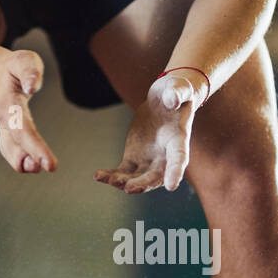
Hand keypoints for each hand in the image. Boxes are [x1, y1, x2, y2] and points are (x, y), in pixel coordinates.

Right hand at [0, 49, 55, 172]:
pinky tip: (36, 163)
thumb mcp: (23, 60)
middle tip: (50, 167)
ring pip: (11, 152)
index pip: (23, 128)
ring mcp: (5, 129)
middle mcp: (5, 120)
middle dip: (33, 157)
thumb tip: (33, 87)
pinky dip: (23, 161)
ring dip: (25, 164)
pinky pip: (12, 153)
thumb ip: (29, 71)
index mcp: (9, 104)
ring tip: (41, 166)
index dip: (36, 147)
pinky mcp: (9, 134)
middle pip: (16, 144)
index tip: (50, 165)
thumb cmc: (12, 68)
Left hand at [95, 71, 204, 192]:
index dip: (175, 172)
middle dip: (143, 184)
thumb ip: (177, 94)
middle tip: (130, 188)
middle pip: (155, 176)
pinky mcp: (133, 158)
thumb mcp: (179, 89)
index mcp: (179, 141)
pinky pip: (122, 172)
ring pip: (137, 179)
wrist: (165, 100)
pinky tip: (98, 176)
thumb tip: (171, 101)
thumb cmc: (176, 93)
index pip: (179, 159)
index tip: (172, 186)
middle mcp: (165, 157)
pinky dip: (111, 176)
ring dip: (124, 183)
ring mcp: (148, 160)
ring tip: (110, 180)